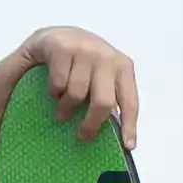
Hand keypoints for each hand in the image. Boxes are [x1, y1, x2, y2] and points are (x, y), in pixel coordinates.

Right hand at [18, 26, 138, 143]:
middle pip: (104, 101)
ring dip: (66, 108)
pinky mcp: (62, 47)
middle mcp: (106, 56)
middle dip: (91, 123)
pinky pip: (58, 83)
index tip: (128, 146)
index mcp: (122, 66)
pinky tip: (53, 91)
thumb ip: (107, 98)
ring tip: (62, 113)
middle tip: (82, 136)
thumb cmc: (80, 64)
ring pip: (77, 94)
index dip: (130, 125)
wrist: (53, 36)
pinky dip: (53, 92)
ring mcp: (84, 49)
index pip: (129, 100)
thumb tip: (117, 136)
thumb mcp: (98, 77)